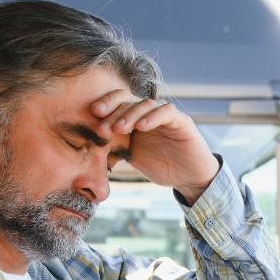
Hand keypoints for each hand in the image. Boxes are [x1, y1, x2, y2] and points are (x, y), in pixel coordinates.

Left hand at [91, 89, 219, 203]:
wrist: (189, 178)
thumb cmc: (162, 167)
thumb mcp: (133, 157)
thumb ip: (116, 147)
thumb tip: (89, 145)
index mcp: (135, 119)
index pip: (118, 103)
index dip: (106, 105)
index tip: (92, 116)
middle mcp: (149, 114)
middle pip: (129, 101)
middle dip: (114, 112)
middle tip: (102, 126)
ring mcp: (165, 116)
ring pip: (146, 104)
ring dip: (131, 115)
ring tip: (119, 129)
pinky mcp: (182, 121)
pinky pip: (166, 112)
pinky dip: (153, 117)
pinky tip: (142, 127)